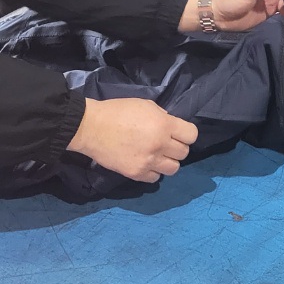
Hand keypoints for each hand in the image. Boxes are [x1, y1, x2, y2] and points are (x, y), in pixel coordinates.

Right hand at [67, 96, 197, 182]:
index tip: (179, 133)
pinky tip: (146, 163)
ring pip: (173, 169)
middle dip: (177, 147)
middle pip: (184, 153)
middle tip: (166, 143)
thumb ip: (162, 116)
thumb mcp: (146, 105)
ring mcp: (148, 161)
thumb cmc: (118, 111)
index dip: (187, 133)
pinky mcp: (136, 173)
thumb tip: (170, 127)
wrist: (92, 127)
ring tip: (157, 155)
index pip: (192, 135)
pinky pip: (155, 178)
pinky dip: (153, 172)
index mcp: (164, 125)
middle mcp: (160, 145)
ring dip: (168, 161)